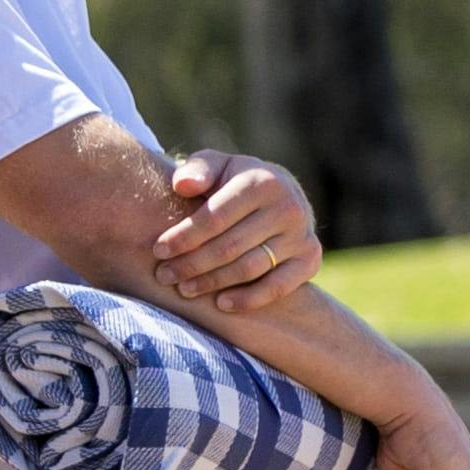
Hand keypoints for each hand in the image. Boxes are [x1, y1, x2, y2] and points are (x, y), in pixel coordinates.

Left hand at [151, 152, 322, 314]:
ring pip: (250, 268)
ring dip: (213, 283)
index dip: (184, 237)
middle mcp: (288, 207)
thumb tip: (183, 186)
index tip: (158, 250)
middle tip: (164, 276)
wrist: (279, 195)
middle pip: (230, 247)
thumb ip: (197, 170)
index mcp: (263, 181)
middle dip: (192, 264)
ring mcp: (302, 235)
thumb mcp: (216, 166)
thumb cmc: (234, 182)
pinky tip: (221, 304)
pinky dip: (249, 299)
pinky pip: (278, 287)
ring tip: (185, 289)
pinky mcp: (311, 260)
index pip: (215, 217)